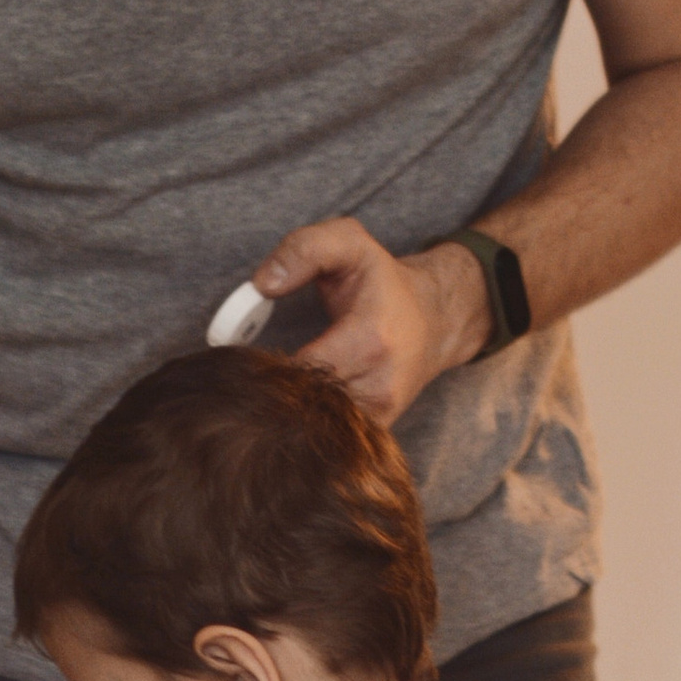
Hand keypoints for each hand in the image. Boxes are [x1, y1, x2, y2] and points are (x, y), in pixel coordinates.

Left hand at [253, 215, 489, 424]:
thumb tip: (261, 283)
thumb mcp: (350, 243)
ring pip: (313, 428)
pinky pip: (329, 437)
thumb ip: (303, 249)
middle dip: (270, 391)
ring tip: (270, 388)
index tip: (245, 355)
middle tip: (247, 376)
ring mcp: (380, 413)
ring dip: (285, 413)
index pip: (300, 369)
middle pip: (303, 405)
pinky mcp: (376, 429)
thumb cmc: (384, 282)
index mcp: (371, 338)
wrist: (435, 321)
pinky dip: (304, 424)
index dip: (265, 366)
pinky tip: (293, 404)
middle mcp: (379, 384)